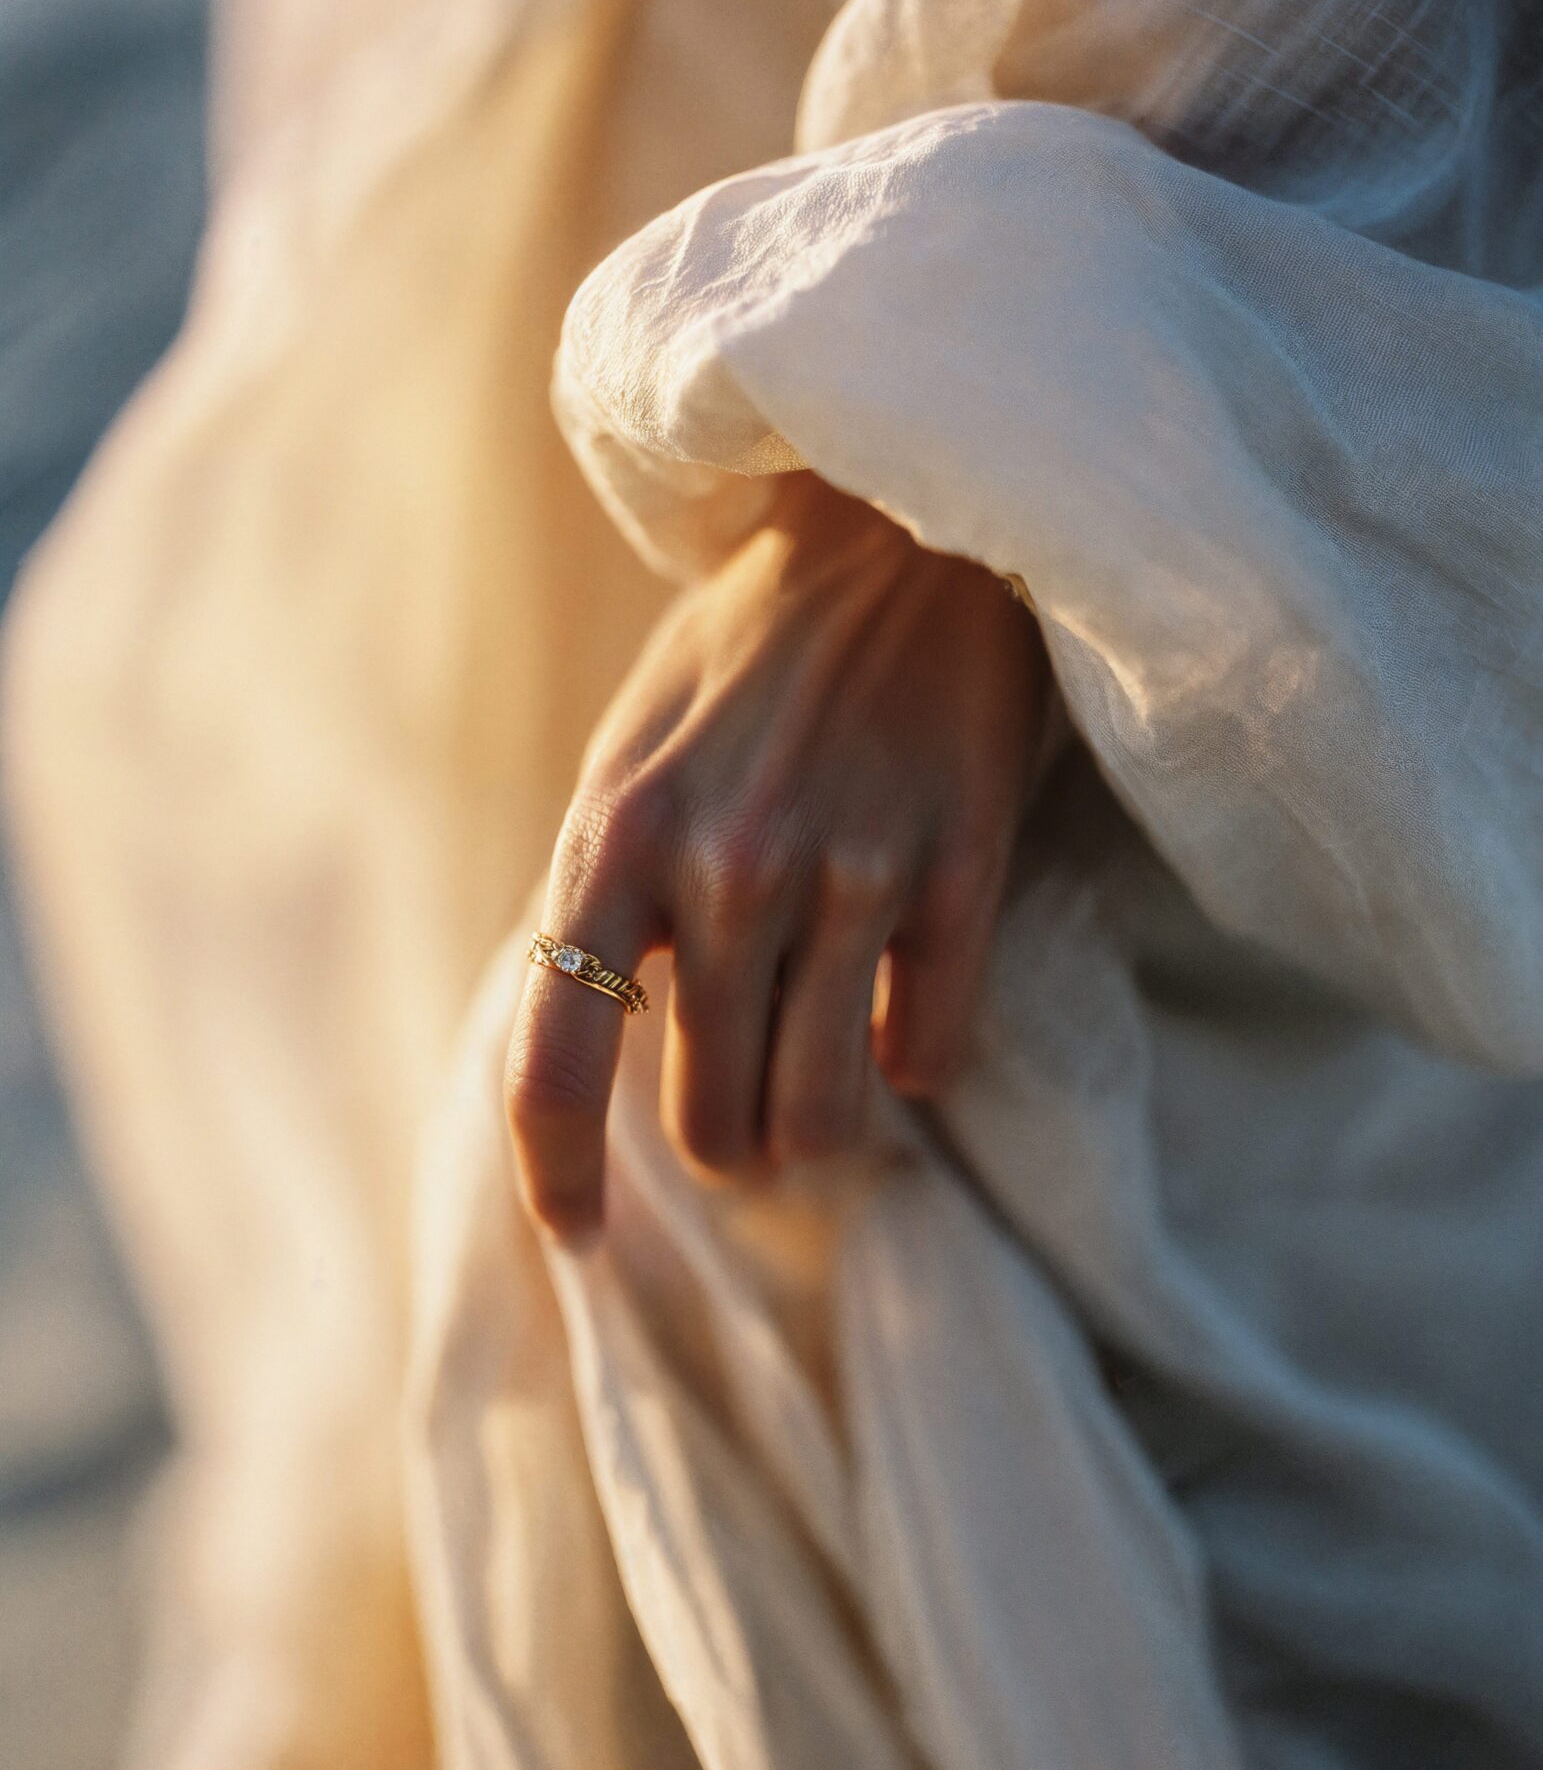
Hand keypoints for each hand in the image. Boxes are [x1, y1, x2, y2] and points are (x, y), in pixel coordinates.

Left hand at [505, 470, 1049, 1242]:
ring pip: (824, 1124)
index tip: (581, 1238)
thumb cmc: (748, 655)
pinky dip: (913, 1064)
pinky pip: (932, 1057)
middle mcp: (725, 865)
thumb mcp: (631, 754)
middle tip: (743, 1107)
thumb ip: (608, 894)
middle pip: (712, 1128)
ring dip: (819, 1133)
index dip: (557, 1179)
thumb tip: (609, 1043)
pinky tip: (904, 1012)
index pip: (554, 1061)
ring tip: (823, 1083)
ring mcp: (849, 869)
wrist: (900, 531)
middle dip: (726, 1145)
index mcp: (615, 837)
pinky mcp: (960, 867)